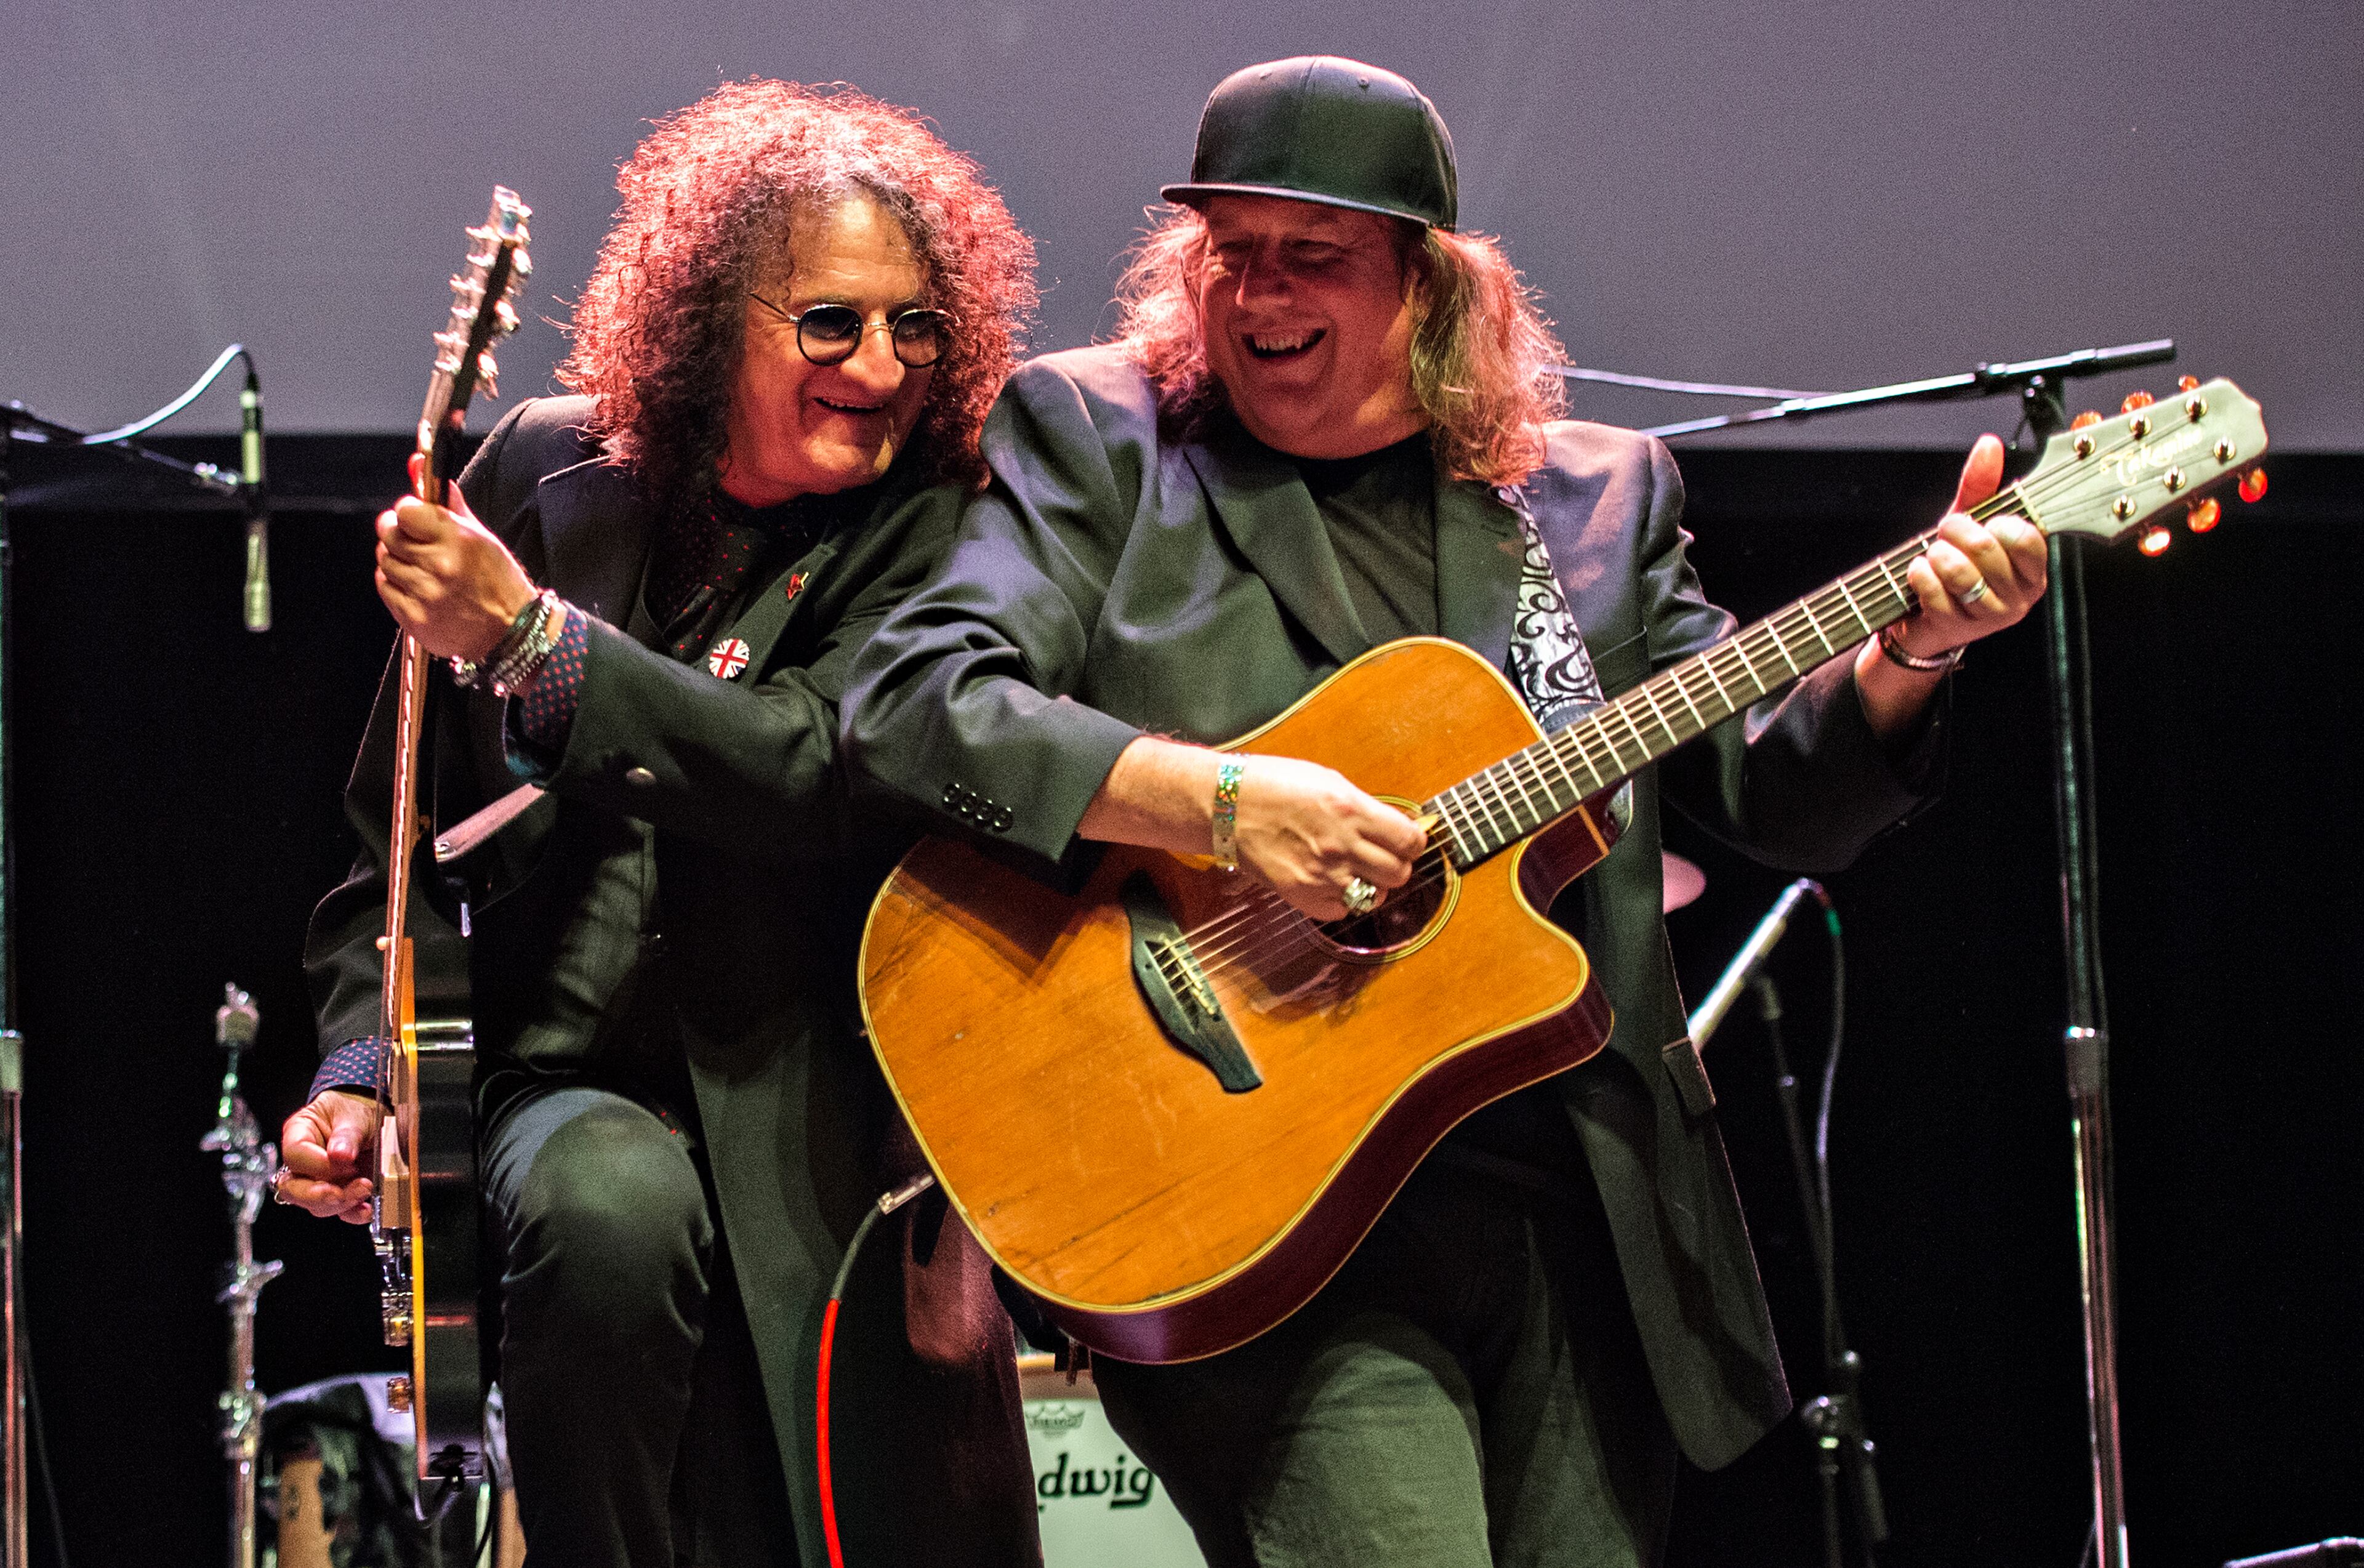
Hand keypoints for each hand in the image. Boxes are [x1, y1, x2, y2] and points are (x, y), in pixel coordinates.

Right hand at [279, 1090, 379, 1223]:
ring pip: (315, 1204)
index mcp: (299, 1133)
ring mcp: (318, 1181)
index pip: (295, 1155)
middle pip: (294, 1188)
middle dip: (318, 1195)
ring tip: (364, 1189)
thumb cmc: (354, 1111)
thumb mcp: (354, 1115)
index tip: (346, 1162)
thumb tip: (340, 1155)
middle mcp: (303, 1162)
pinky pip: (339, 1212)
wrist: (371, 1118)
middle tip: (342, 1193)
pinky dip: (353, 1214)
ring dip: (340, 1203)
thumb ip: (348, 1134)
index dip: (317, 1164)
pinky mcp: (337, 1193)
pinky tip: (366, 1210)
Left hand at [374, 452, 539, 661]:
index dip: (408, 513)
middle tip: (414, 542)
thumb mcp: (481, 536)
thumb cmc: (499, 582)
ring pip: (385, 561)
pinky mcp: (414, 617)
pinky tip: (417, 587)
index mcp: (459, 540)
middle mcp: (441, 565)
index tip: (416, 519)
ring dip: (397, 560)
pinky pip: (385, 587)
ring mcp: (425, 594)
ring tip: (420, 568)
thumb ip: (447, 502)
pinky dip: (395, 584)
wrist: (511, 632)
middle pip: (388, 534)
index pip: (405, 511)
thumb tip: (417, 465)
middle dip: (397, 534)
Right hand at [1230, 754, 1427, 921]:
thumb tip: (1393, 826)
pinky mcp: (1303, 895)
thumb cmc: (1273, 785)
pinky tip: (1330, 881)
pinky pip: (1342, 910)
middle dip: (1395, 865)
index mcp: (1352, 811)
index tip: (1405, 841)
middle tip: (1382, 857)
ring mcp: (1323, 874)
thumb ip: (1364, 807)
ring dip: (1370, 884)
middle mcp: (1342, 845)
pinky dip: (1341, 900)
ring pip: (1374, 896)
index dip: (1413, 842)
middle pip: (1399, 873)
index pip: (1411, 841)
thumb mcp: (1328, 781)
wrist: (1225, 805)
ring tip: (1354, 869)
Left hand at [1888, 433, 2049, 659]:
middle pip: (1985, 548)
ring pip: (1958, 571)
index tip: (1986, 521)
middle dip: (1955, 531)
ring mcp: (1990, 615)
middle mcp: (2020, 595)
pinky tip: (1920, 575)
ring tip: (1934, 557)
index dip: (1995, 521)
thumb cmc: (1956, 565)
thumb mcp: (1970, 521)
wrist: (1923, 616)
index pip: (2025, 537)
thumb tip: (1989, 445)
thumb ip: (1981, 485)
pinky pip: (1933, 590)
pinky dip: (1918, 575)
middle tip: (1947, 534)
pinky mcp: (1958, 628)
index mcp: (2033, 567)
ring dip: (1935, 555)